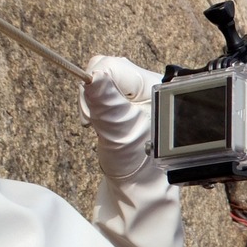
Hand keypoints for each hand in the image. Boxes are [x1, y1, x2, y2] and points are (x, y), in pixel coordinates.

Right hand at [79, 56, 162, 180]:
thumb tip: (93, 75)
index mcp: (154, 86)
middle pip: (106, 67)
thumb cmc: (138, 159)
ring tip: (104, 123)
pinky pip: (100, 89)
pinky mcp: (124, 98)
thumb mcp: (120, 129)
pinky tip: (103, 120)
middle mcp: (147, 84)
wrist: (138, 180)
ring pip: (100, 78)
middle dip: (94, 92)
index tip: (92, 108)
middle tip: (99, 119)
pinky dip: (94, 104)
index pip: (114, 66)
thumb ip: (105, 101)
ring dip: (93, 99)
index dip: (96, 82)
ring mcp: (135, 91)